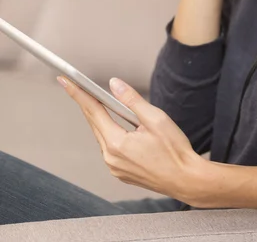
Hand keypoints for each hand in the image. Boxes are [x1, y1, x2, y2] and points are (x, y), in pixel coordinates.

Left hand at [57, 76, 202, 202]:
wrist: (186, 180)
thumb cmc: (175, 150)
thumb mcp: (156, 118)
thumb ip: (132, 100)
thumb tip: (114, 84)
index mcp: (117, 143)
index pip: (93, 111)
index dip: (78, 93)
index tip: (65, 80)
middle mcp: (111, 158)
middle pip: (95, 123)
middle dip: (87, 103)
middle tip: (76, 85)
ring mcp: (115, 167)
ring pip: (102, 136)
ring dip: (101, 118)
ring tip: (100, 102)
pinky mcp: (122, 172)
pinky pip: (110, 148)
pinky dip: (110, 133)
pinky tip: (117, 125)